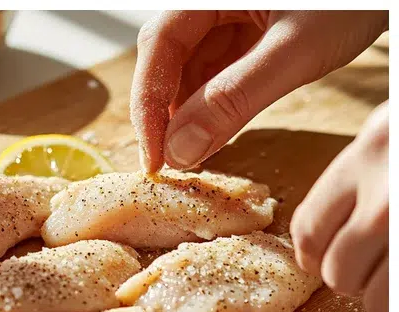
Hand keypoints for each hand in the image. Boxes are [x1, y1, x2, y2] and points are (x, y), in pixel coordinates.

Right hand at [131, 11, 386, 171]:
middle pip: (169, 58)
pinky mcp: (251, 29)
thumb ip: (235, 99)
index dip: (148, 104)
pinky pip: (220, 68)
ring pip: (192, 67)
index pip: (158, 46)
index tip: (155, 156)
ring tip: (200, 151)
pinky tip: (222, 128)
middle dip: (168, 111)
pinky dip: (217, 101)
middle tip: (174, 161)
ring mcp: (231, 14)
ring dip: (191, 111)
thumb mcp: (296, 49)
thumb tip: (181, 150)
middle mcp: (212, 2)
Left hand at [291, 102, 387, 311]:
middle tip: (369, 269)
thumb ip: (364, 166)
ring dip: (379, 297)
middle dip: (349, 278)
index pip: (308, 229)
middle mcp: (386, 196)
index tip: (324, 260)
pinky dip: (394, 305)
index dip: (313, 254)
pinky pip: (396, 302)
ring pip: (371, 296)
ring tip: (390, 278)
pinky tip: (397, 289)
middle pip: (335, 270)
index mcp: (366, 157)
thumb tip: (337, 210)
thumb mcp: (393, 131)